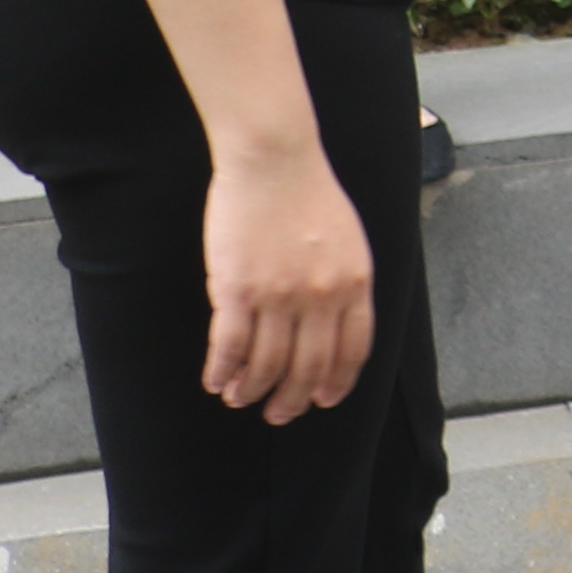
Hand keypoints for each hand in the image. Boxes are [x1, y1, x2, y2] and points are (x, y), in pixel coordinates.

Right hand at [200, 147, 374, 422]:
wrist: (275, 157)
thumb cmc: (310, 194)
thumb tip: (334, 325)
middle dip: (291, 401)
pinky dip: (221, 372)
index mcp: (355, 283)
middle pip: (308, 369)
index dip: (335, 383)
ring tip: (240, 398)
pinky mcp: (237, 290)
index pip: (352, 351)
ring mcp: (279, 295)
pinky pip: (229, 348)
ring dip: (251, 391)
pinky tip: (216, 381)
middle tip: (277, 414)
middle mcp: (322, 296)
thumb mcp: (349, 240)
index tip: (321, 400)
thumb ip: (345, 283)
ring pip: (266, 366)